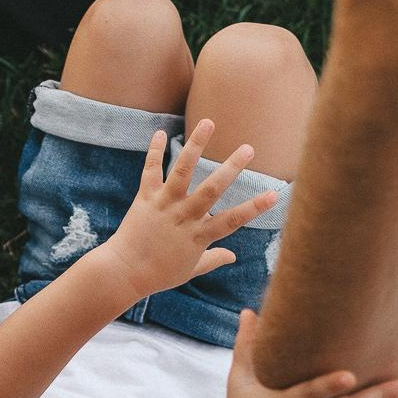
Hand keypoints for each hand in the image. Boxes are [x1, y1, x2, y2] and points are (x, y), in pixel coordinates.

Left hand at [93, 122, 278, 304]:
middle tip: (248, 148)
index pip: (232, 220)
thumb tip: (233, 256)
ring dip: (195, 145)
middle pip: (211, 190)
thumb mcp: (190, 270)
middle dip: (231, 168)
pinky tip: (161, 132)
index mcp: (198, 236)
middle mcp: (183, 217)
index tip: (275, 194)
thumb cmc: (158, 275)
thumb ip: (213, 259)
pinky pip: (150, 171)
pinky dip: (155, 151)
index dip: (254, 208)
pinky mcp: (145, 198)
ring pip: (182, 172)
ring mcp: (164, 205)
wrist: (123, 273)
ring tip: (208, 122)